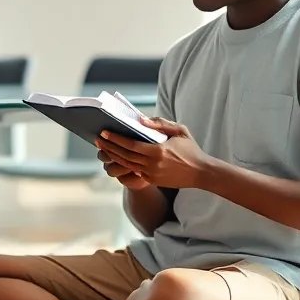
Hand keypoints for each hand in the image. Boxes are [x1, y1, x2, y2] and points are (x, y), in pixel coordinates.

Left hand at [95, 116, 211, 188]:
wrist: (201, 172)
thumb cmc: (191, 149)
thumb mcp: (179, 131)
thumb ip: (160, 124)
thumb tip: (140, 119)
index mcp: (158, 151)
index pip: (130, 145)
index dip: (115, 139)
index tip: (104, 132)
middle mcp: (152, 164)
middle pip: (124, 155)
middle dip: (109, 147)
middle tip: (98, 138)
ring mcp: (151, 174)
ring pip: (126, 164)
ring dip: (113, 156)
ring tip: (104, 147)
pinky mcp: (152, 180)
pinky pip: (134, 170)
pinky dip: (124, 163)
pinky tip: (116, 156)